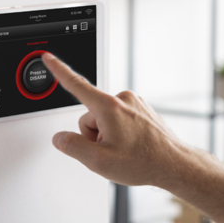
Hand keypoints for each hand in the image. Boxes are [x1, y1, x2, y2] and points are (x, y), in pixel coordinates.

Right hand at [42, 53, 187, 187]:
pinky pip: (119, 119)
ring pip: (105, 118)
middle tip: (112, 151)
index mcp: (108, 107)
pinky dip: (120, 133)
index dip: (59, 70)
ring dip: (108, 135)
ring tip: (126, 150)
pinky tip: (132, 146)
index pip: (76, 84)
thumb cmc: (144, 161)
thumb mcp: (98, 161)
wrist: (174, 165)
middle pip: (90, 115)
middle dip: (94, 135)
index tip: (49, 57)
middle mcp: (122, 99)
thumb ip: (72, 147)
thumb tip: (61, 138)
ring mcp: (134, 103)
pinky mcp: (141, 110)